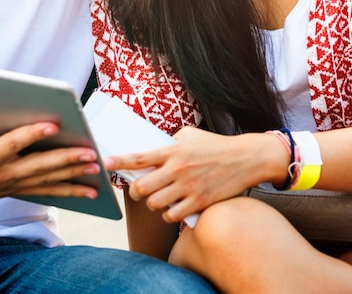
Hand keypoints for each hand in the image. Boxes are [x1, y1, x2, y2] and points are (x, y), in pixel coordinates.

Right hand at [0, 88, 100, 211]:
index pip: (13, 144)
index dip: (32, 135)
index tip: (53, 125)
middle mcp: (3, 173)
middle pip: (39, 166)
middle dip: (66, 160)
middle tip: (90, 154)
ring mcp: (13, 184)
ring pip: (48, 181)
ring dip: (73, 177)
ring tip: (97, 172)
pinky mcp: (19, 188)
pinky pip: (47, 191)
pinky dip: (69, 190)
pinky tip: (89, 191)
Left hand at [105, 128, 276, 222]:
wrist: (246, 158)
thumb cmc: (214, 145)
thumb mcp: (189, 135)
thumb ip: (169, 144)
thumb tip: (150, 153)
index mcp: (173, 151)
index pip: (139, 157)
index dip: (119, 162)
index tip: (105, 163)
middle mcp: (178, 169)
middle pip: (143, 188)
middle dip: (136, 192)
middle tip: (140, 190)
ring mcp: (189, 188)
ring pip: (156, 204)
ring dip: (153, 203)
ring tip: (159, 198)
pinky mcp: (200, 202)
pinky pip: (173, 216)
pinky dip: (169, 214)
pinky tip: (174, 208)